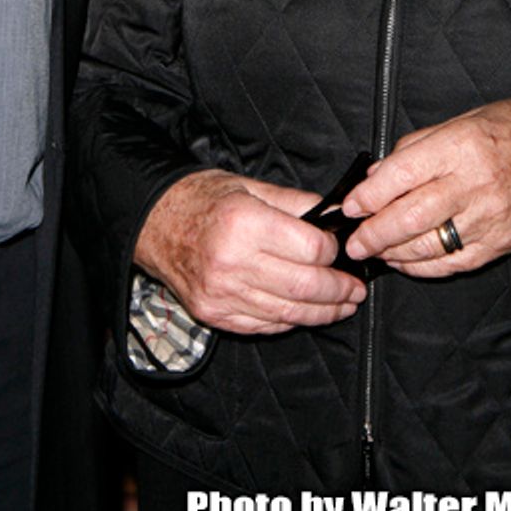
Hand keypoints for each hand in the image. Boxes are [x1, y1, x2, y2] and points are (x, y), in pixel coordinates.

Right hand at [134, 169, 365, 334]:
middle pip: (303, 286)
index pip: (309, 249)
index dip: (333, 252)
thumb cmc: (202, 198)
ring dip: (323, 312)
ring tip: (342, 305)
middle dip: (338, 290)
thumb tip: (334, 217)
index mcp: (244, 222)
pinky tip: (306, 313)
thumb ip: (294, 203)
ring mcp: (222, 293)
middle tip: (356, 288)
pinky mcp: (214, 314)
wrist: (154, 222)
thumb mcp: (249, 185)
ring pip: (288, 313)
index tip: (342, 250)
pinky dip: (290, 321)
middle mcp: (232, 261)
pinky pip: (263, 325)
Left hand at [340, 99, 510, 274]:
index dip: (369, 195)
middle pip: (411, 216)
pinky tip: (405, 262)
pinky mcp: (498, 244)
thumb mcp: (460, 120)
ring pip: (429, 245)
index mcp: (460, 146)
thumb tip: (378, 174)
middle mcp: (473, 184)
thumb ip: (417, 147)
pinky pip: (453, 263)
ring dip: (393, 252)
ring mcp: (488, 218)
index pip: (402, 174)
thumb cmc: (510, 131)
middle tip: (353, 240)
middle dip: (374, 233)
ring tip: (375, 251)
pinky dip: (423, 267)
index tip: (350, 205)